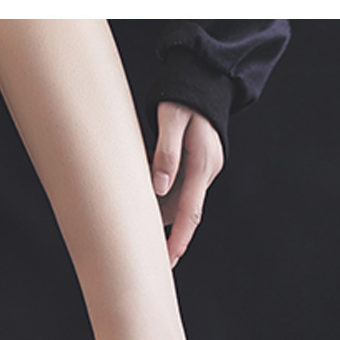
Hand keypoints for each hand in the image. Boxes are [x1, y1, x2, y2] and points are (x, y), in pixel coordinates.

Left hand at [151, 102, 224, 267]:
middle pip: (184, 213)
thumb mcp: (172, 119)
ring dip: (156, 208)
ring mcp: (201, 171)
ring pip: (176, 201)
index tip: (168, 260)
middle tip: (145, 252)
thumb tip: (159, 187)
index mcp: (202, 164)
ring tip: (135, 203)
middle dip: (166, 233)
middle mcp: (205, 173)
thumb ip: (166, 152)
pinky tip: (142, 183)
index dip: (178, 238)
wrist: (203, 80)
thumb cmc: (184, 97)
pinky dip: (157, 193)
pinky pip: (175, 189)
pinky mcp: (193, 167)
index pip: (190, 211)